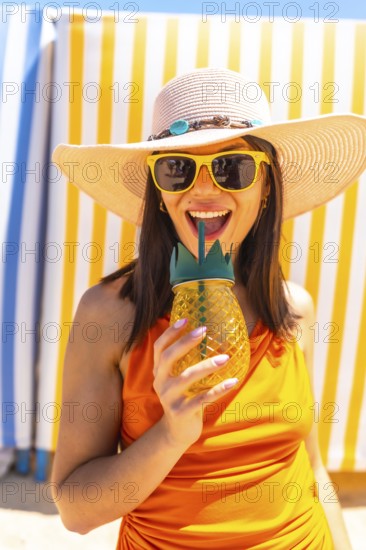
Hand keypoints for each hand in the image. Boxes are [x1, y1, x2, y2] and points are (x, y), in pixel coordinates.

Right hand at [153, 318, 238, 448]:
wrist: (177, 432)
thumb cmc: (184, 397)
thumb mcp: (179, 379)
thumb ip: (185, 361)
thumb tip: (207, 335)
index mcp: (159, 371)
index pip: (159, 347)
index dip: (170, 333)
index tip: (186, 319)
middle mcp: (160, 382)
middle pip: (168, 358)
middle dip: (186, 342)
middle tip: (204, 330)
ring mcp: (169, 398)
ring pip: (187, 377)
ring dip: (207, 366)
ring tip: (226, 358)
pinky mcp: (182, 412)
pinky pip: (202, 398)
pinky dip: (219, 390)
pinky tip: (233, 381)